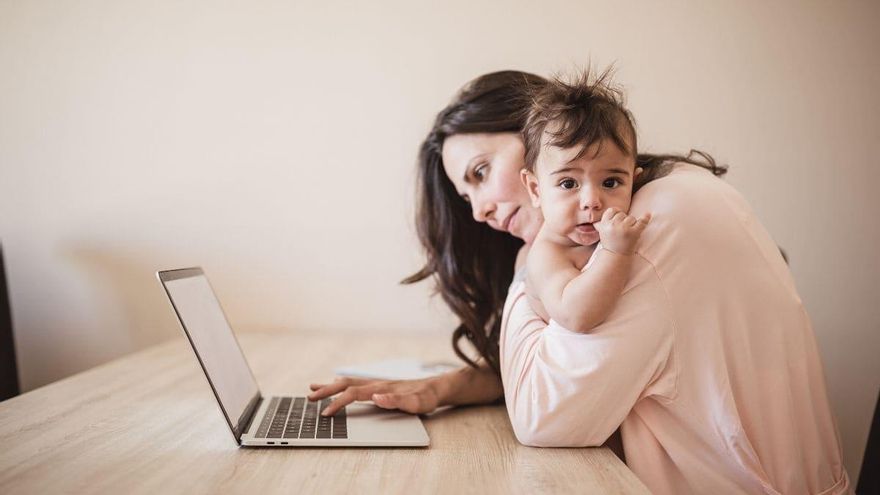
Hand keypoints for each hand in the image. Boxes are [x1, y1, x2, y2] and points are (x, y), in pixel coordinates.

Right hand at [308, 376, 440, 416]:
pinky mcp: (378, 385)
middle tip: (309, 398)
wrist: (436, 388)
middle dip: (326, 391)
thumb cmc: (426, 397)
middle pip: (345, 384)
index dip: (338, 403)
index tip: (325, 413)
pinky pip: (355, 383)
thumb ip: (396, 401)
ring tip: (313, 388)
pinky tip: (335, 385)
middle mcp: (376, 383)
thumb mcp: (416, 403)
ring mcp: (376, 383)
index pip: (353, 394)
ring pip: (348, 382)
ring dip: (330, 385)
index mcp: (381, 388)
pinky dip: (341, 384)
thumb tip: (376, 397)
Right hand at [594, 208, 651, 254]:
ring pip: (631, 218)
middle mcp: (613, 225)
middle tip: (622, 232)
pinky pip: (641, 222)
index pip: (613, 210)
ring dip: (632, 224)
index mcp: (604, 224)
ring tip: (627, 234)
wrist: (615, 257)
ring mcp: (624, 229)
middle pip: (623, 214)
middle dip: (624, 221)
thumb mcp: (602, 232)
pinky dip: (645, 218)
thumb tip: (607, 214)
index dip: (617, 213)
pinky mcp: (633, 233)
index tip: (618, 218)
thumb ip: (604, 222)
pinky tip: (648, 214)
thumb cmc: (610, 243)